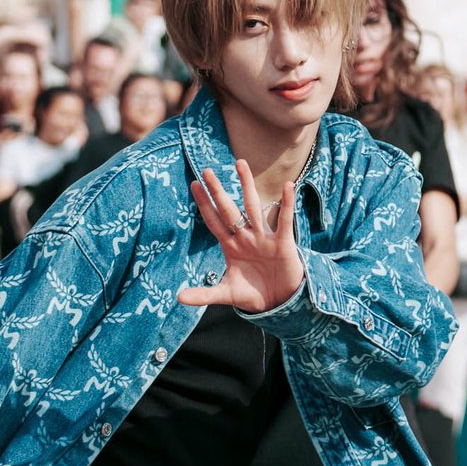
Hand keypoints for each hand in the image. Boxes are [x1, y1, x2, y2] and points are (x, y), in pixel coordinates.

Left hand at [178, 161, 303, 313]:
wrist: (281, 301)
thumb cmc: (253, 294)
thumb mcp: (226, 293)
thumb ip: (203, 294)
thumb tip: (178, 298)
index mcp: (231, 245)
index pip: (214, 221)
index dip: (204, 204)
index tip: (193, 185)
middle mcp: (246, 236)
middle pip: (229, 209)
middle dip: (218, 191)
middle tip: (206, 171)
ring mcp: (264, 237)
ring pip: (253, 207)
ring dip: (247, 186)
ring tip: (240, 164)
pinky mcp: (283, 243)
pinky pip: (284, 220)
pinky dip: (286, 204)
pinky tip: (288, 187)